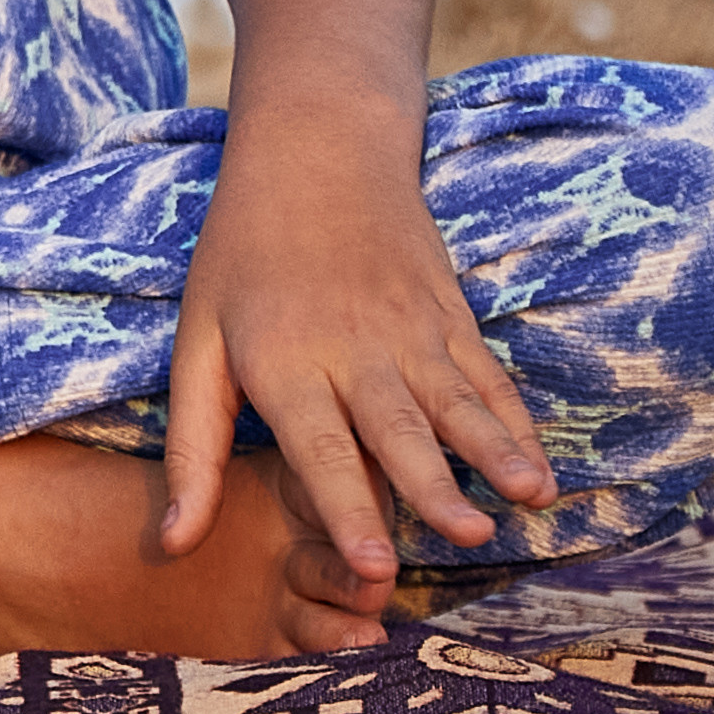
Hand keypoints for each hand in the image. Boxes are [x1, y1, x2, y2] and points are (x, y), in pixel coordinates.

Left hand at [161, 121, 557, 593]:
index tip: (373, 566)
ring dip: (495, 449)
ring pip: (457, 401)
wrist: (316, 146)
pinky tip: (541, 468)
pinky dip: (515, 422)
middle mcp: (353, 349)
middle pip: (399, 428)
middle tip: (467, 540)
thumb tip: (172, 544)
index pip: (320, 448)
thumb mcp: (197, 341)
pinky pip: (486, 375)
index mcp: (285, 362)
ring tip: (530, 495)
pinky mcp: (447, 315)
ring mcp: (408, 329)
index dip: (347, 508)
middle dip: (434, 487)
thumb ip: (193, 447)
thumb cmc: (242, 254)